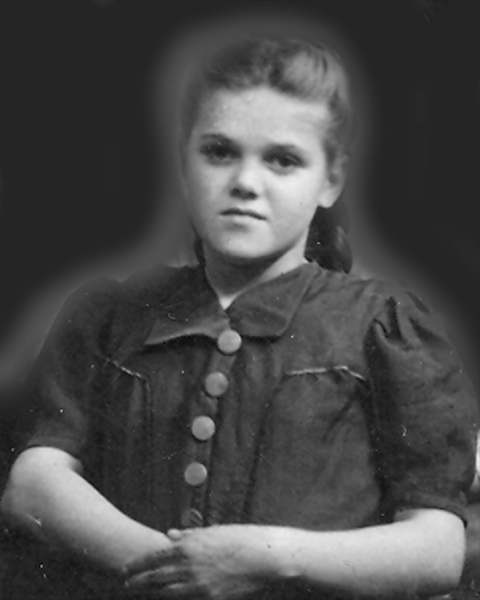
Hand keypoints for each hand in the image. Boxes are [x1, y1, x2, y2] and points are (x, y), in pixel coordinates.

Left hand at [125, 525, 276, 598]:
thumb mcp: (213, 532)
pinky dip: (173, 599)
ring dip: (151, 593)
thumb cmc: (240, 539)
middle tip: (124, 584)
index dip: (137, 564)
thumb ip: (189, 535)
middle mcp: (190, 566)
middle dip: (137, 581)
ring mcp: (199, 585)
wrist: (265, 558)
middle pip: (155, 578)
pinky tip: (166, 599)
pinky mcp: (210, 599)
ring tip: (139, 593)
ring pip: (166, 592)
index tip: (124, 568)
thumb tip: (169, 535)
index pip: (155, 557)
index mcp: (190, 546)